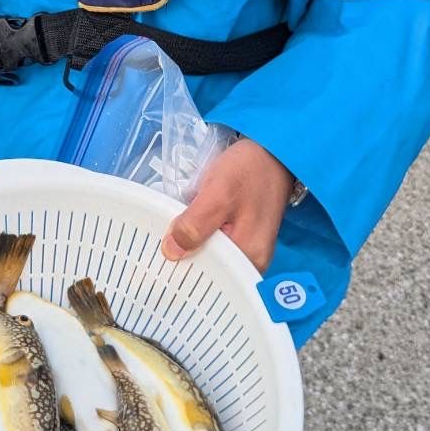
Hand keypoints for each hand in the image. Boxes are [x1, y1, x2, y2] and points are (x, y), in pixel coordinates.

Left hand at [161, 137, 293, 273]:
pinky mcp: (244, 237)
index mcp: (249, 257)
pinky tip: (186, 232)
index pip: (211, 279)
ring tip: (166, 242)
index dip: (183, 272)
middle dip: (185, 261)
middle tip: (157, 251)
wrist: (272, 151)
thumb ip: (195, 225)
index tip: (157, 264)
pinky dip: (201, 240)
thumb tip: (170, 253)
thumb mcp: (218, 193)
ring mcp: (250, 250)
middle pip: (212, 271)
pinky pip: (218, 247)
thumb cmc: (248, 170)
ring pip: (213, 258)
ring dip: (191, 249)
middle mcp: (253, 262)